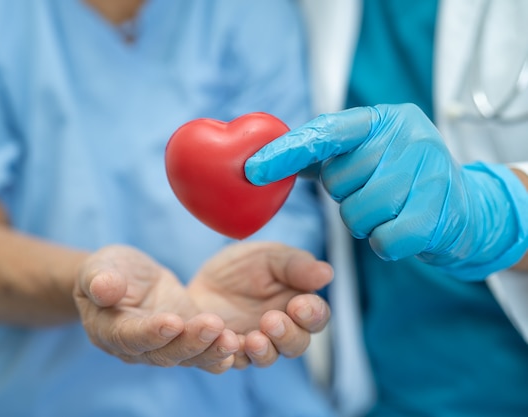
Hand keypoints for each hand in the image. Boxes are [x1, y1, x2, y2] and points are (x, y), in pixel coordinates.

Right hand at [74, 245, 239, 373]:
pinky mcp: (184, 340)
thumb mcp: (99, 266)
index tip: (172, 321)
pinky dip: (217, 355)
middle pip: (163, 353)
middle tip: (213, 326)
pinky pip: (201, 354)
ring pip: (186, 357)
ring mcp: (162, 347)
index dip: (150, 332)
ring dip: (209, 350)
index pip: (129, 336)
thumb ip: (99, 278)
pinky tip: (236, 347)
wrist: (124, 277)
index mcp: (108, 330)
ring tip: (231, 338)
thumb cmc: (107, 270)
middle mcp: (136, 348)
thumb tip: (102, 287)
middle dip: (190, 342)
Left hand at [188, 241, 331, 367]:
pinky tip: (218, 335)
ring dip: (258, 350)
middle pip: (294, 346)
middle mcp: (279, 334)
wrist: (203, 278)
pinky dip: (220, 352)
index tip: (300, 305)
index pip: (315, 319)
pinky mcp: (221, 354)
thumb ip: (296, 266)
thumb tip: (327, 274)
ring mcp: (251, 347)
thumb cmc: (244, 267)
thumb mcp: (269, 257)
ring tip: (245, 337)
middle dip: (286, 336)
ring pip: (263, 359)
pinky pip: (223, 362)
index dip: (312, 315)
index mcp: (297, 308)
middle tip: (271, 321)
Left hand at [245, 103, 527, 279]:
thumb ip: (321, 153)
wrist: (464, 205)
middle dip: (346, 195)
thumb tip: (262, 160)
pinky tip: (402, 228)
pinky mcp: (439, 211)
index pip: (324, 132)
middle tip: (372, 189)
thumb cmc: (398, 177)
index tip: (252, 170)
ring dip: (366, 221)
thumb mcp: (365, 153)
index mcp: (380, 119)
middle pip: (338, 181)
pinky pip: (385, 239)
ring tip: (388, 209)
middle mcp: (406, 136)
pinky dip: (386, 242)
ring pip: (359, 213)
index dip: (285, 152)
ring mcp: (428, 170)